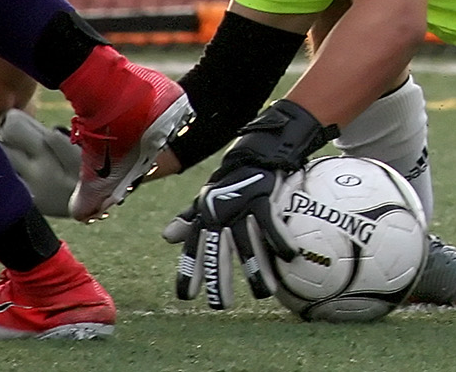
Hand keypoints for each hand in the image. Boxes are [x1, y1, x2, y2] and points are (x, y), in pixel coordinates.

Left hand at [168, 99, 337, 307]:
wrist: (255, 149)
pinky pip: (271, 224)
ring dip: (256, 270)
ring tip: (263, 293)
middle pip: (218, 252)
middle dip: (219, 280)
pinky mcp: (263, 197)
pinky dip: (280, 241)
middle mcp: (220, 213)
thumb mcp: (207, 197)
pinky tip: (289, 258)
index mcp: (206, 216)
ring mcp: (241, 206)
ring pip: (247, 243)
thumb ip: (190, 219)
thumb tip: (166, 237)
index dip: (189, 271)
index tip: (186, 297)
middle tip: (221, 305)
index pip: (194, 248)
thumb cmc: (231, 178)